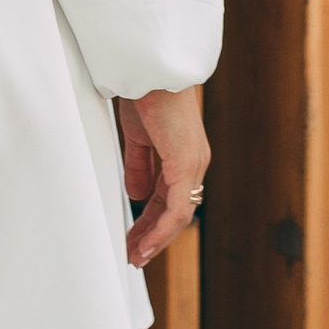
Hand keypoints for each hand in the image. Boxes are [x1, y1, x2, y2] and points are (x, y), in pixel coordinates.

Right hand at [116, 86, 207, 266]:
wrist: (152, 72)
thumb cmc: (146, 94)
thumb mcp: (138, 136)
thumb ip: (139, 165)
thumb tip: (138, 194)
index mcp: (184, 156)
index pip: (170, 199)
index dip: (152, 221)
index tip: (134, 238)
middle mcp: (195, 164)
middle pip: (177, 212)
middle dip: (153, 236)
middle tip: (134, 256)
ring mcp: (193, 165)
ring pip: (179, 215)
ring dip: (156, 239)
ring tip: (136, 257)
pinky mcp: (186, 165)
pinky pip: (177, 208)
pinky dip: (161, 229)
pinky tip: (146, 244)